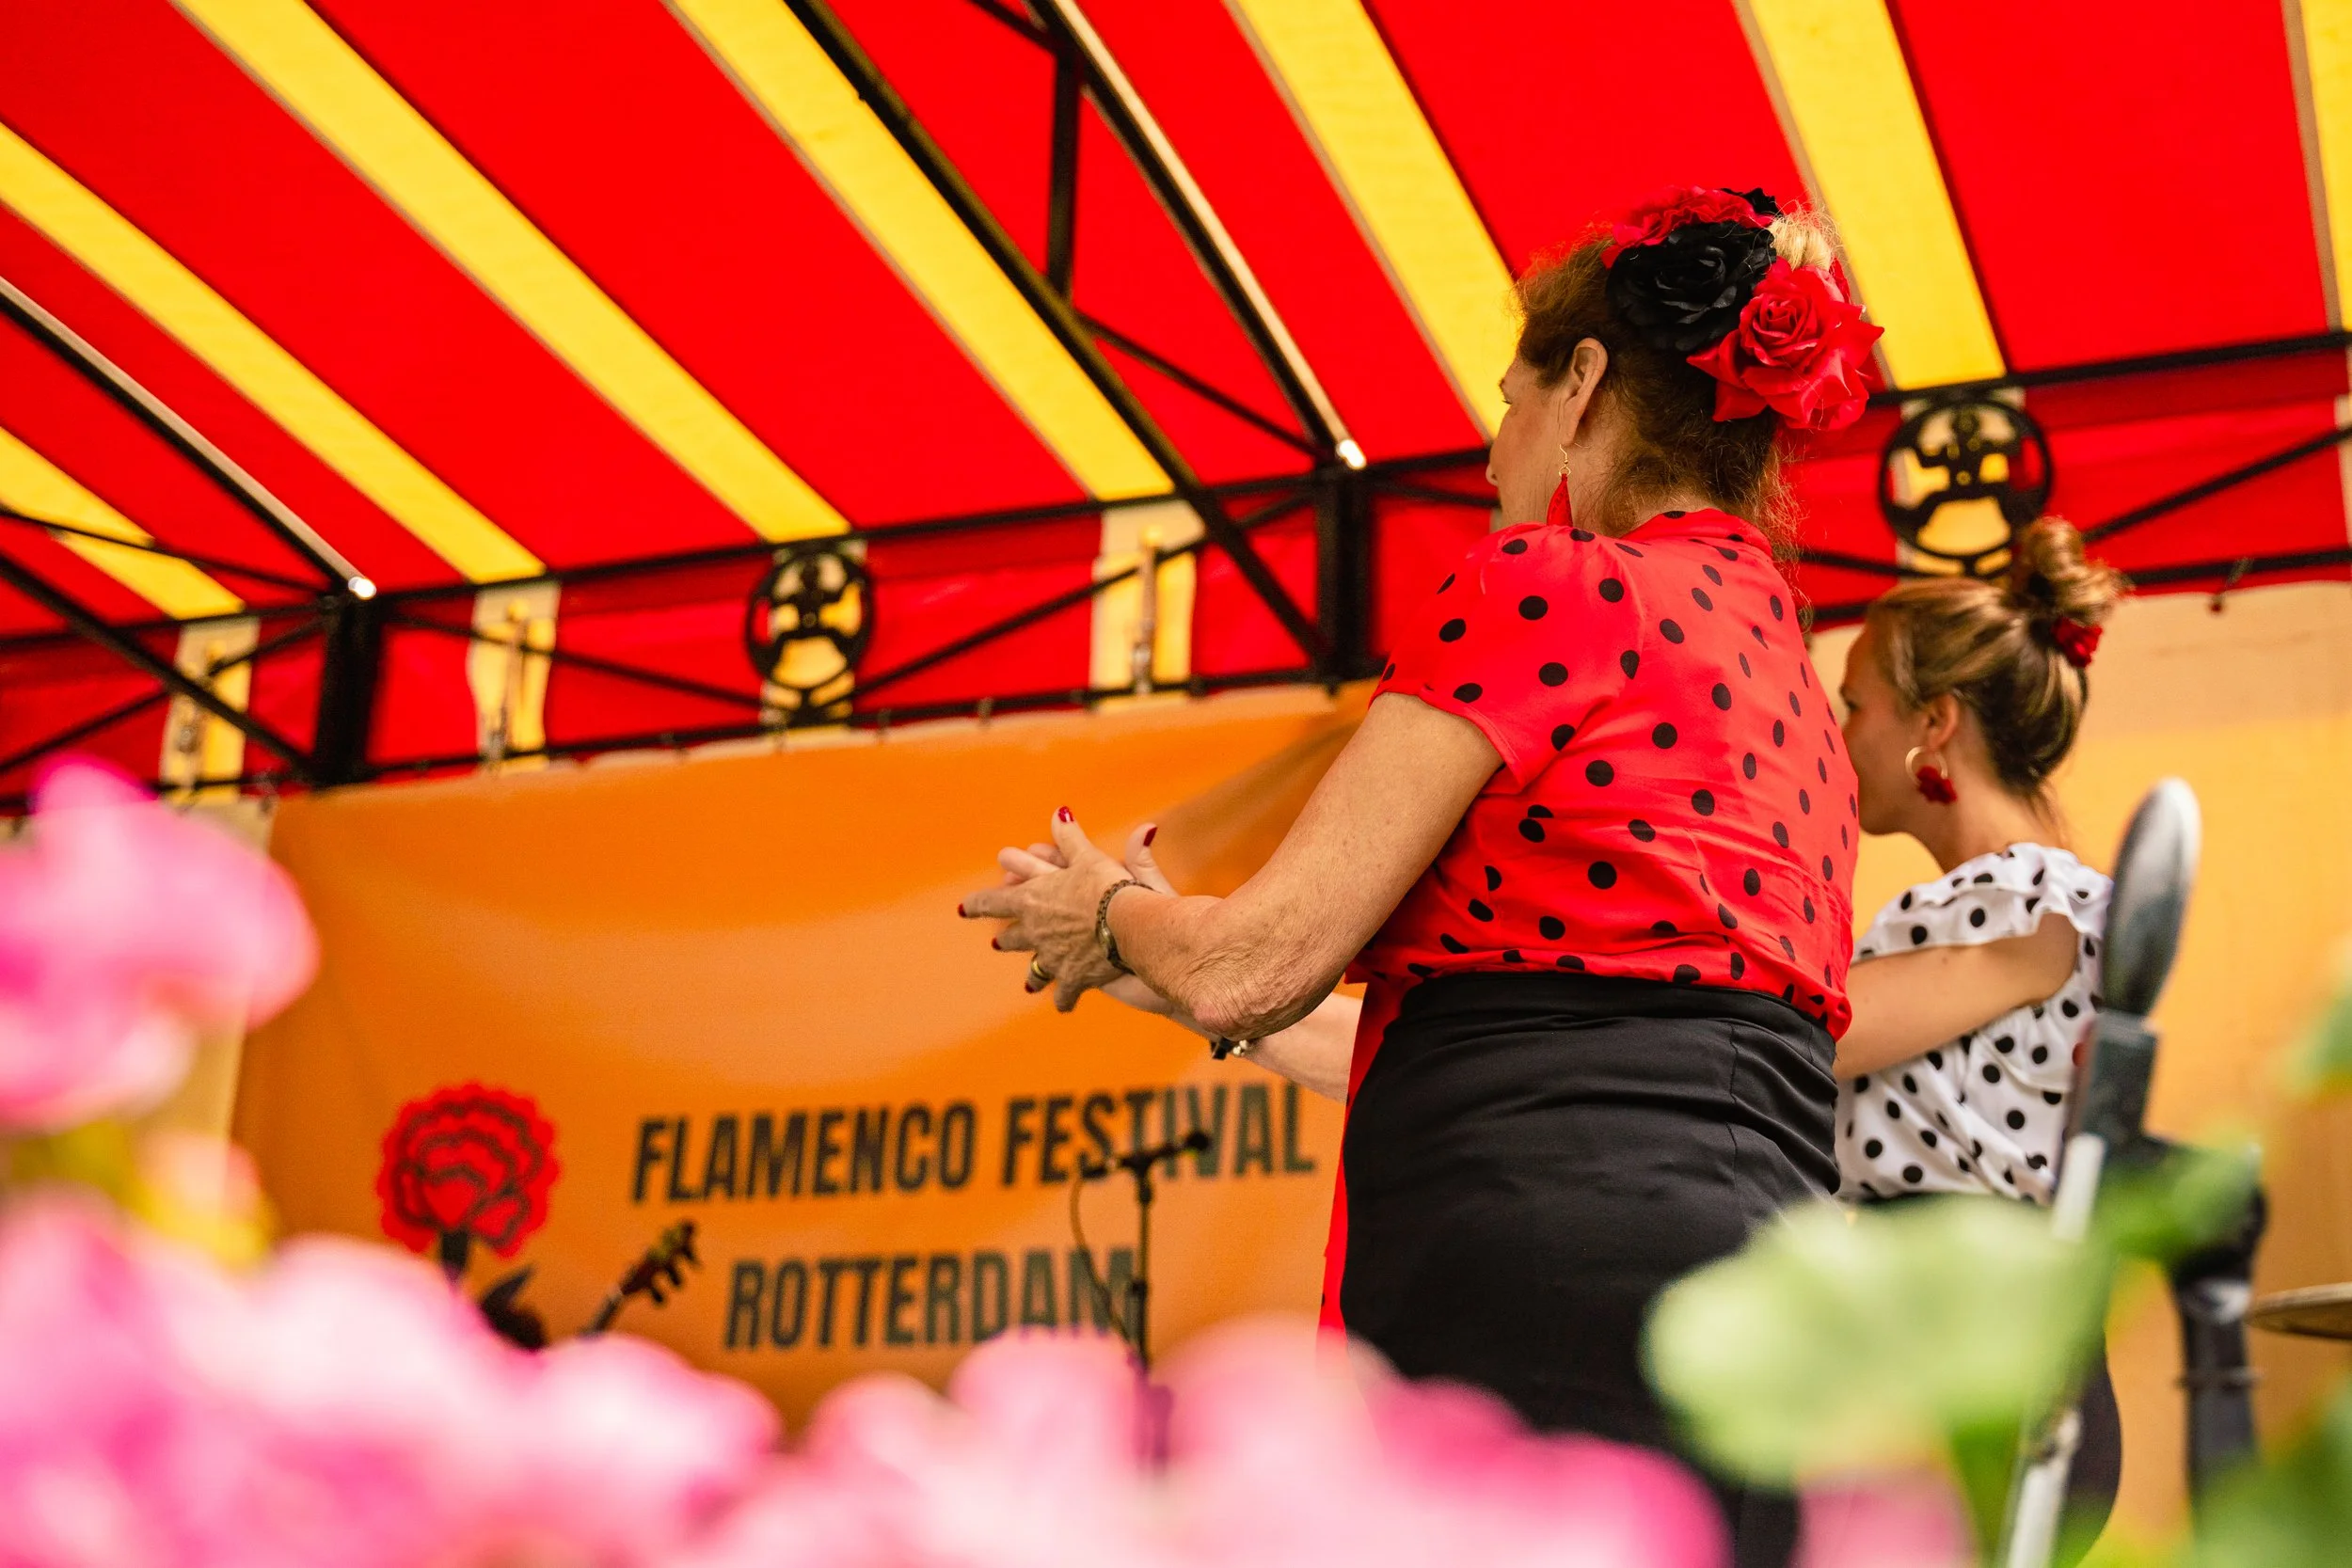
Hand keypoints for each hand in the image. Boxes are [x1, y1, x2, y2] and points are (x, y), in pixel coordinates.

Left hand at [960, 809, 1134, 1011]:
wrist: (1127, 925)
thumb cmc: (1106, 886)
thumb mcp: (1087, 857)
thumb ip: (1070, 837)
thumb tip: (1059, 812)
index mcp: (1031, 900)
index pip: (993, 902)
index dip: (978, 905)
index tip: (964, 910)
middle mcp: (1035, 932)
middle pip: (1013, 938)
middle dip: (1008, 939)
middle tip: (998, 943)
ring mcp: (1052, 958)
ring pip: (1035, 969)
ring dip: (1032, 975)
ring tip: (1029, 984)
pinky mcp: (1073, 978)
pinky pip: (1065, 994)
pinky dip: (1064, 1000)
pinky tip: (1063, 1006)